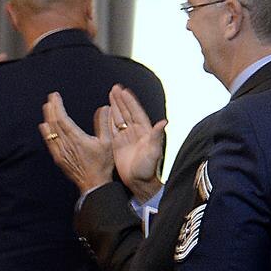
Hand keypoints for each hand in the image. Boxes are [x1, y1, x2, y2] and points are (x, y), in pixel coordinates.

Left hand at [39, 91, 112, 194]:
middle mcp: (66, 145)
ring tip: (47, 107)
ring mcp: (60, 152)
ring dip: (48, 118)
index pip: (62, 119)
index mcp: (77, 139)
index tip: (55, 96)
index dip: (57, 106)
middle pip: (54, 123)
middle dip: (51, 109)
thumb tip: (104, 107)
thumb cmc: (103, 164)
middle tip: (50, 98)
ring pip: (51, 132)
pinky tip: (44, 126)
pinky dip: (46, 133)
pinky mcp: (59, 158)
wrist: (94, 183)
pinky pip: (50, 143)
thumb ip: (104, 123)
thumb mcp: (108, 142)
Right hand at [106, 84, 165, 201]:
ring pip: (119, 118)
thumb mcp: (154, 151)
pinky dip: (109, 120)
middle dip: (121, 100)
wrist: (139, 181)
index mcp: (144, 131)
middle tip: (114, 88)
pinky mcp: (118, 145)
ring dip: (115, 107)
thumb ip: (157, 136)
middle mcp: (135, 132)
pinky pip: (112, 129)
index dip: (130, 101)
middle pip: (127, 112)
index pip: (136, 112)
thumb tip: (164, 122)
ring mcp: (126, 138)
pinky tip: (106, 112)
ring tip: (110, 96)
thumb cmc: (148, 168)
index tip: (123, 91)